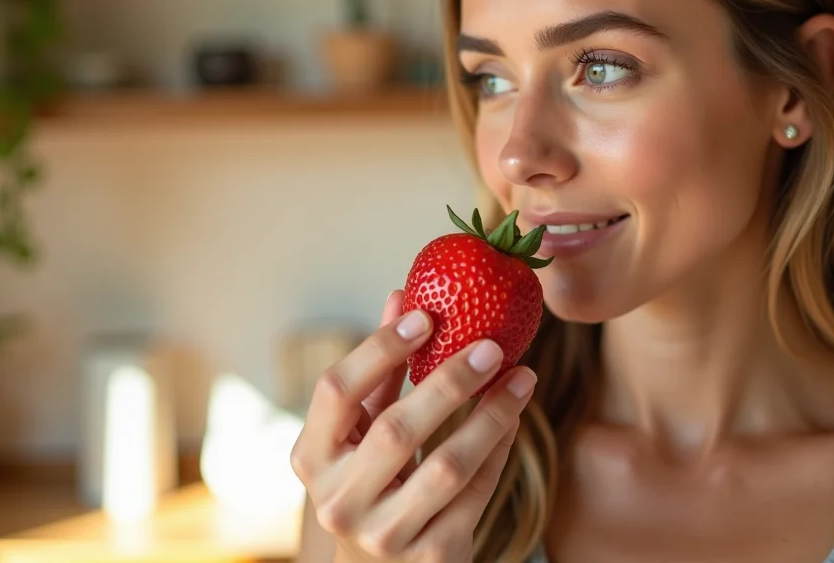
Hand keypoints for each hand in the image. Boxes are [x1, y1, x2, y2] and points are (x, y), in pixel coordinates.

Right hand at [290, 290, 537, 561]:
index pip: (336, 391)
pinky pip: (477, 492)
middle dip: (449, 382)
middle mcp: (338, 501)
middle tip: (491, 346)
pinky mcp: (432, 555)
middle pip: (396, 430)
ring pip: (447, 465)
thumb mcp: (360, 431)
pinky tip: (515, 415)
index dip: (379, 349)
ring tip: (522, 376)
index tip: (425, 315)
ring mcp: (385, 535)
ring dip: (491, 415)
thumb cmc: (370, 481)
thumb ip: (379, 371)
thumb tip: (403, 296)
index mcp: (310, 458)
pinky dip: (500, 447)